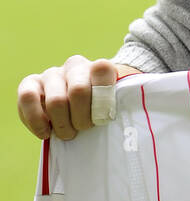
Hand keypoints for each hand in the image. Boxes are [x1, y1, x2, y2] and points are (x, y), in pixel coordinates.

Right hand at [17, 56, 141, 140]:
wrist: (85, 103)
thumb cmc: (107, 109)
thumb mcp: (123, 103)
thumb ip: (133, 102)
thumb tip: (151, 105)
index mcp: (100, 68)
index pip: (102, 70)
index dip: (103, 99)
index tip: (105, 119)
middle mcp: (75, 66)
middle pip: (78, 92)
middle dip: (83, 119)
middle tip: (86, 130)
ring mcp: (52, 74)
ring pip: (55, 101)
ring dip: (63, 125)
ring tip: (69, 133)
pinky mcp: (31, 84)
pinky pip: (27, 98)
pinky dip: (36, 121)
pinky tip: (46, 132)